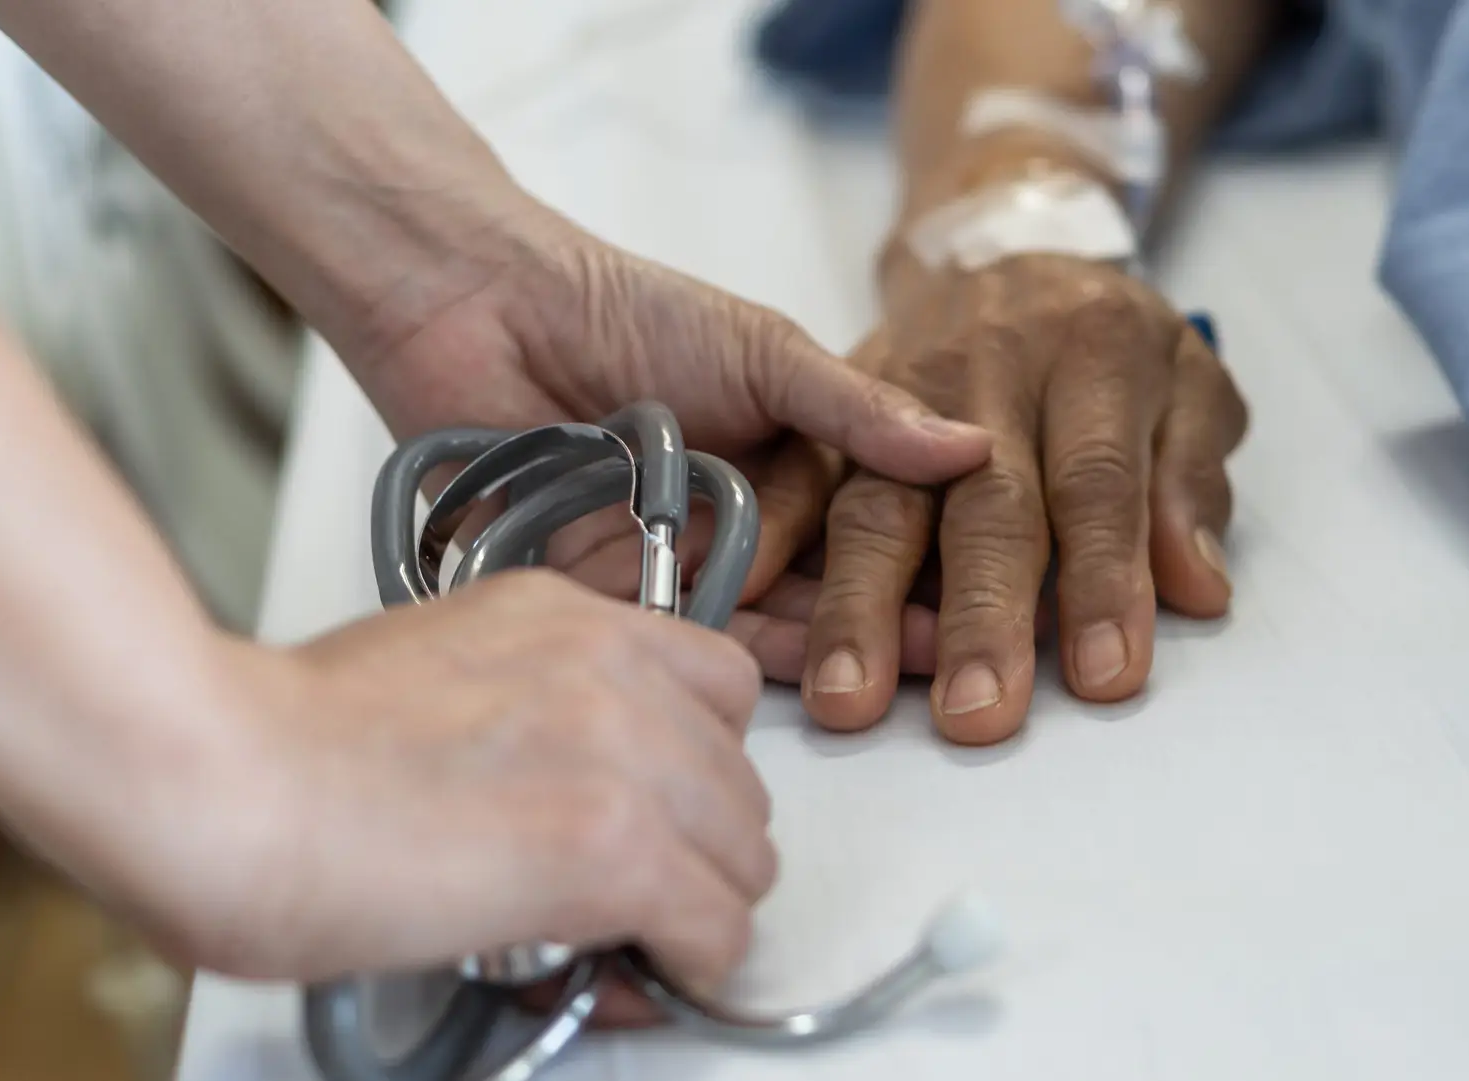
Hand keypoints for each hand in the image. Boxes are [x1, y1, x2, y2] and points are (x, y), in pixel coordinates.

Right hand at [137, 570, 772, 988]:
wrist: (225, 782)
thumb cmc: (283, 741)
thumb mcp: (437, 671)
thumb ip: (531, 706)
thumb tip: (565, 788)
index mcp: (566, 616)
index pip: (715, 683)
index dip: (695, 763)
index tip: (663, 808)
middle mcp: (612, 668)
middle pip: (740, 776)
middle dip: (696, 841)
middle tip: (636, 887)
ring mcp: (625, 754)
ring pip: (745, 854)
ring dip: (697, 902)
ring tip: (626, 932)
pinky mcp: (617, 847)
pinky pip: (718, 926)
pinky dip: (688, 963)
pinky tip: (637, 969)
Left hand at [336, 199, 992, 678]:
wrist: (485, 308)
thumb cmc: (628, 312)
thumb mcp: (765, 352)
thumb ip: (857, 410)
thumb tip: (972, 446)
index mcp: (788, 459)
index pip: (871, 520)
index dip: (925, 558)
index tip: (983, 596)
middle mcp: (743, 518)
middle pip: (822, 581)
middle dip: (886, 622)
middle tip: (955, 663)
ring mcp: (681, 560)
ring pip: (760, 616)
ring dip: (822, 648)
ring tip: (889, 686)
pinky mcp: (614, 593)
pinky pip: (680, 632)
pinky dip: (729, 651)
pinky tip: (793, 677)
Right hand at [785, 254, 1247, 744]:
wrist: (1001, 249)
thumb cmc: (1108, 339)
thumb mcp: (1188, 383)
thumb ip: (1188, 484)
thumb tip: (1196, 592)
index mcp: (1093, 359)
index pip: (1099, 485)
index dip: (1104, 582)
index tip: (1104, 675)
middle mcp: (992, 373)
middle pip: (984, 505)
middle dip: (979, 616)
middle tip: (977, 714)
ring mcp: (900, 390)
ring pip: (877, 501)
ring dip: (860, 606)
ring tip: (850, 697)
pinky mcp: (832, 403)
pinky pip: (795, 475)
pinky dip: (766, 541)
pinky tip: (743, 605)